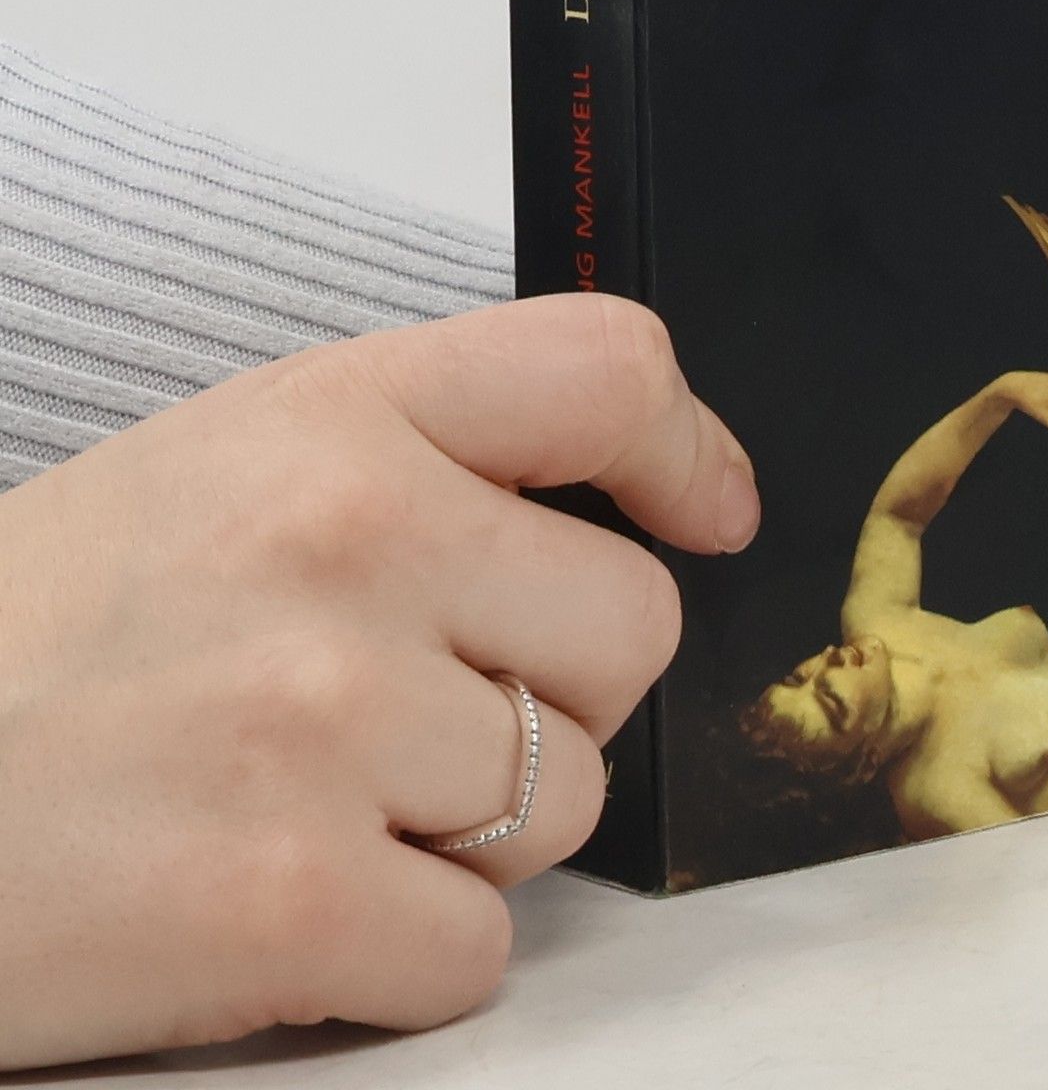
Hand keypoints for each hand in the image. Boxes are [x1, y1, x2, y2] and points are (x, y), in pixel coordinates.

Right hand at [0, 294, 757, 1069]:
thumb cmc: (49, 631)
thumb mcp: (234, 462)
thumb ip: (439, 454)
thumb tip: (672, 504)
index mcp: (336, 414)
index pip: (607, 369)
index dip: (684, 448)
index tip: (706, 511)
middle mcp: (342, 539)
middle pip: (631, 632)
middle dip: (549, 688)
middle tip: (396, 705)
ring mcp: (317, 717)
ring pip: (566, 799)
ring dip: (468, 830)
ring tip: (309, 798)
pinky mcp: (281, 897)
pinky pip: (480, 949)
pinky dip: (401, 954)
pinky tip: (283, 900)